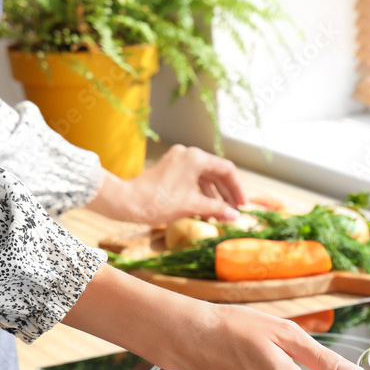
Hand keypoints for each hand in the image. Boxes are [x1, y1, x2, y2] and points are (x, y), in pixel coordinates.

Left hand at [87, 145, 245, 224]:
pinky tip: (205, 211)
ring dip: (214, 196)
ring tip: (220, 215)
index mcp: (196, 158)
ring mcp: (178, 161)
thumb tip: (236, 215)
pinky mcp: (170, 169)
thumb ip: (218, 208)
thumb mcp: (192, 206)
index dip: (238, 188)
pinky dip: (200, 194)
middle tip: (235, 211)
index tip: (242, 205)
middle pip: (216, 172)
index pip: (227, 170)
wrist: (127, 202)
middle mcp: (188, 154)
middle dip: (226, 193)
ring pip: (204, 177)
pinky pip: (192, 180)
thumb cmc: (159, 202)